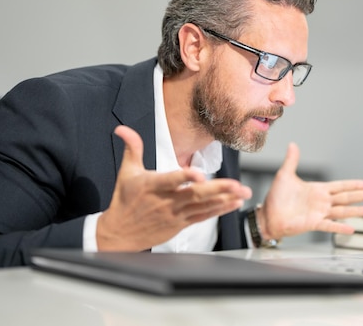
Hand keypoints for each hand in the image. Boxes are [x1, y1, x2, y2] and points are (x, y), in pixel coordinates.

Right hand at [97, 125, 251, 250]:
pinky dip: (219, 210)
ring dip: (225, 199)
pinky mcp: (181, 224)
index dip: (184, 177)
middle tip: (236, 185)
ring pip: (203, 206)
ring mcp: (175, 214)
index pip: (170, 180)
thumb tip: (122, 128)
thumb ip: (132, 148)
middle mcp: (166, 201)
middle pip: (194, 195)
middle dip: (217, 189)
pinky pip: (203, 216)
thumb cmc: (124, 200)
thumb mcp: (126, 172)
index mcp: (152, 186)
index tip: (199, 174)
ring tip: (243, 193)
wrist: (120, 234)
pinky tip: (234, 203)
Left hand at [258, 143, 362, 240]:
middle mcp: (321, 202)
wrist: (267, 216)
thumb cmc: (275, 198)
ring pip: (343, 211)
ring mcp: (319, 213)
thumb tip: (293, 145)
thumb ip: (291, 160)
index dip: (354, 184)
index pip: (340, 186)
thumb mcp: (284, 175)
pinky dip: (340, 227)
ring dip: (358, 211)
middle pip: (347, 198)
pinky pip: (329, 225)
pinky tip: (352, 228)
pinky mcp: (313, 223)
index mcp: (317, 190)